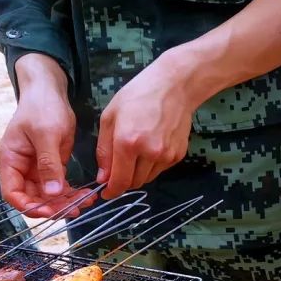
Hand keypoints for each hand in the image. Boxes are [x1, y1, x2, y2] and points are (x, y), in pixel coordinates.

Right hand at [0, 54, 90, 217]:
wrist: (50, 91)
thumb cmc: (42, 107)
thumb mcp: (47, 134)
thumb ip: (48, 164)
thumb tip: (52, 193)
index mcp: (11, 160)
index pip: (13, 194)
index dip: (29, 207)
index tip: (50, 211)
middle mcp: (21, 168)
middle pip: (32, 198)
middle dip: (53, 207)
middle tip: (76, 210)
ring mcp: (36, 168)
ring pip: (48, 195)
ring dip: (65, 202)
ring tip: (86, 203)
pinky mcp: (51, 166)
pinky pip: (59, 186)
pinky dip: (71, 193)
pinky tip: (86, 195)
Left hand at [96, 49, 197, 199]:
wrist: (174, 87)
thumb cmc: (138, 96)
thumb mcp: (110, 117)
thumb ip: (104, 150)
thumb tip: (103, 177)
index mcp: (128, 142)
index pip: (119, 181)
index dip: (111, 191)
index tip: (106, 193)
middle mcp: (149, 153)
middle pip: (133, 183)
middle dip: (123, 181)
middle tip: (118, 171)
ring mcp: (166, 156)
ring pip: (147, 179)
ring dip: (137, 174)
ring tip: (135, 155)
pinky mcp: (177, 156)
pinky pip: (159, 170)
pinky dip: (151, 166)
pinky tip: (150, 147)